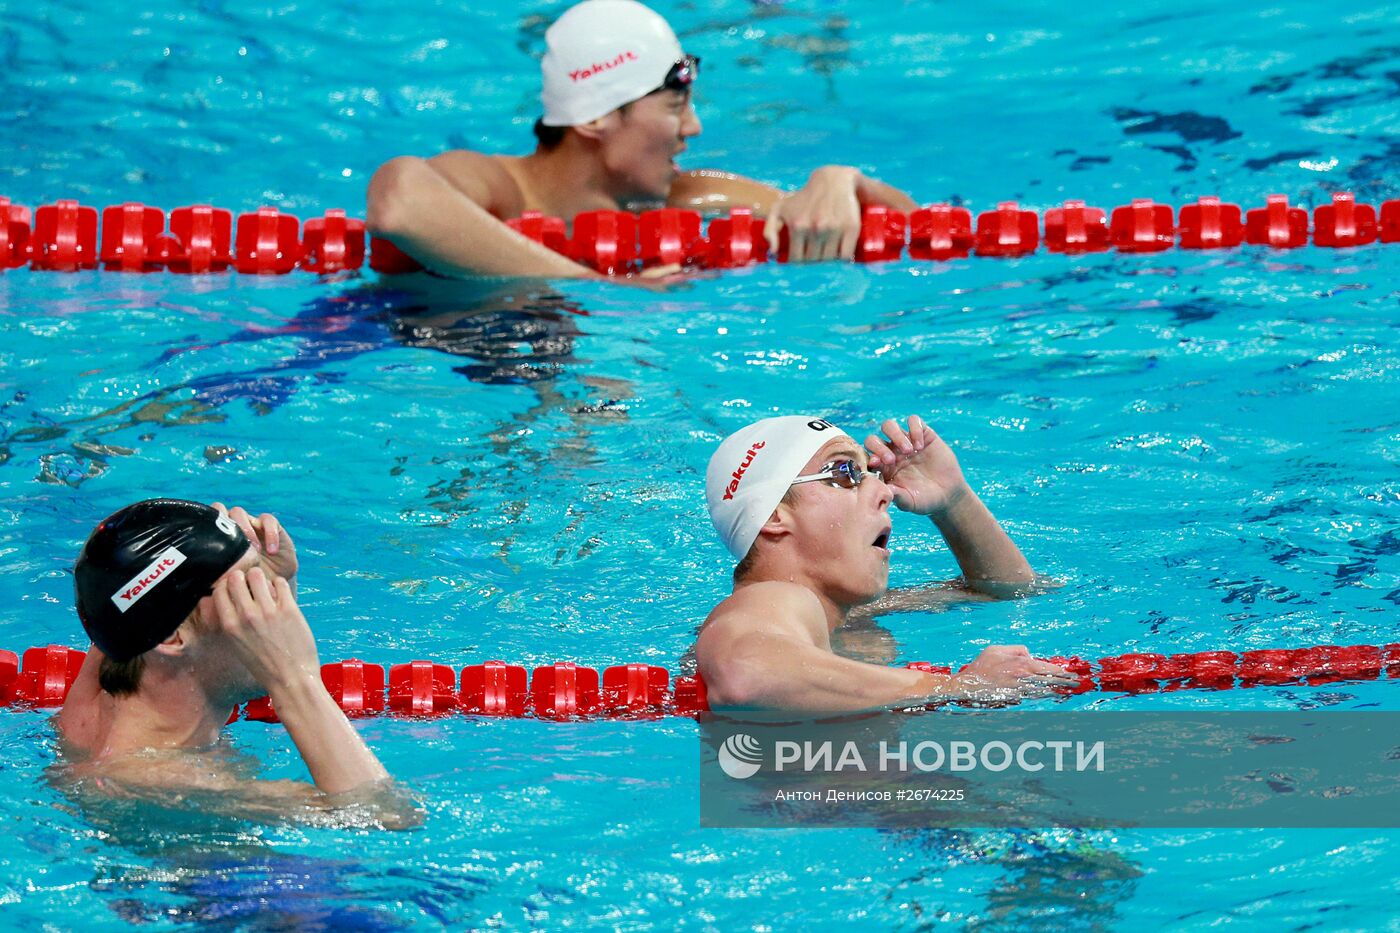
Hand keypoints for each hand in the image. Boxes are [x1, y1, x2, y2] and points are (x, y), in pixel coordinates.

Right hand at [206, 567, 319, 693]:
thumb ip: (231, 621)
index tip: (235, 588)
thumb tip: (228, 599)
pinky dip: (279, 585)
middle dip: (243, 578)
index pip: (219, 589)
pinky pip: (280, 582)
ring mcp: (268, 611)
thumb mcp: (237, 644)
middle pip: (237, 577)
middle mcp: (246, 615)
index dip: (227, 585)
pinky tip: (280, 596)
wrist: (291, 678)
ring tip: (267, 590)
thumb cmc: (264, 665)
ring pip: (258, 575)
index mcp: (230, 625)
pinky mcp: (289, 609)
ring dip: (262, 579)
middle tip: (252, 586)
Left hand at [212, 503, 297, 589]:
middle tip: (232, 548)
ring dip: (244, 529)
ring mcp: (249, 523)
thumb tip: (200, 589)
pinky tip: (272, 550)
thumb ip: (216, 579)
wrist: (273, 582)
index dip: (206, 529)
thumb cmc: (246, 583)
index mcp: (217, 536)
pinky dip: (270, 534)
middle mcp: (230, 526)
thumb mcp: (229, 582)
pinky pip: (268, 520)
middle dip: (222, 526)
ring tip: (254, 551)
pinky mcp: (270, 525)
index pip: (204, 522)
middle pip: (218, 510)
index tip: (214, 552)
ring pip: (239, 512)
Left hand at [763, 166, 862, 261]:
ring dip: (828, 265)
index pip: (797, 260)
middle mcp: (816, 228)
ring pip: (830, 261)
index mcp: (798, 226)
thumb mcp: (780, 208)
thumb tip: (773, 252)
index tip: (802, 265)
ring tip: (826, 262)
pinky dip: (842, 261)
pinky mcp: (851, 228)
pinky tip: (839, 259)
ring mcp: (834, 228)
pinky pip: (845, 256)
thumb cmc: (804, 197)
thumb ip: (769, 230)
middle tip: (814, 264)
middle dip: (813, 266)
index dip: (798, 266)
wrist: (833, 179)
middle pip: (814, 262)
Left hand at [863, 415, 969, 517]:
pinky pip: (913, 421)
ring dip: (896, 435)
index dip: (868, 457)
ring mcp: (906, 442)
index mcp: (883, 468)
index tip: (876, 463)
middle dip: (879, 447)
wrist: (948, 495)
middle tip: (892, 460)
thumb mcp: (909, 502)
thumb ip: (896, 495)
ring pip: (889, 426)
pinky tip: (921, 445)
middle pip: (873, 439)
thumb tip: (883, 488)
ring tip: (910, 451)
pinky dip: (915, 428)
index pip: (867, 456)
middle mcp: (891, 453)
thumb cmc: (924, 500)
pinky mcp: (923, 435)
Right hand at [950, 645, 1076, 700]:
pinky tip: (1053, 696)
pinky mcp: (1016, 699)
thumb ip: (1015, 648)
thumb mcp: (995, 649)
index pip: (1047, 668)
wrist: (968, 686)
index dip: (1062, 671)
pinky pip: (1034, 698)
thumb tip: (1029, 654)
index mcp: (1020, 664)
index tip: (1072, 673)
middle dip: (1065, 682)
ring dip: (1058, 691)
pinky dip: (1045, 697)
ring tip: (1069, 690)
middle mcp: (1023, 678)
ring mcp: (1021, 691)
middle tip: (1077, 684)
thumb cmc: (981, 666)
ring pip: (1045, 691)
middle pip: (1050, 680)